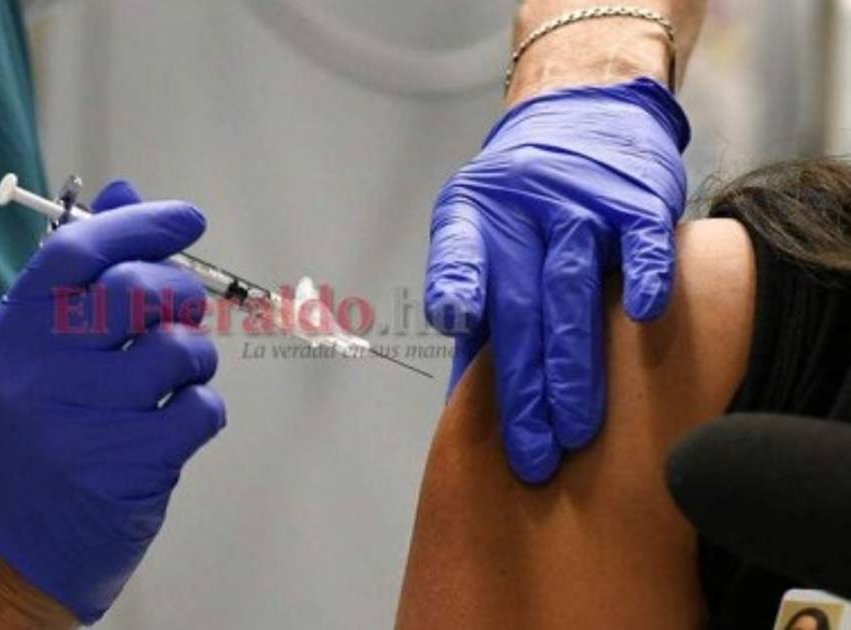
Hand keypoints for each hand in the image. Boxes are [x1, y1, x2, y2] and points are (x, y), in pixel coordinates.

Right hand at [0, 181, 225, 623]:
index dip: (141, 224)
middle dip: (179, 291)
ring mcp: (81, 423)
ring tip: (174, 376)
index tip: (186, 219)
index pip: (76, 251)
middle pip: (134, 291)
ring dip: (194, 355)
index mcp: (12, 333)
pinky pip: (199, 409)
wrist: (7, 550)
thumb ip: (77, 277)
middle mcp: (39, 373)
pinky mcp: (126, 469)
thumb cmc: (27, 439)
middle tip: (181, 309)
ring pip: (177, 351)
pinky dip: (203, 408)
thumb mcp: (30, 353)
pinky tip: (175, 421)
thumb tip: (125, 192)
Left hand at [424, 78, 689, 482]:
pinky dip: (644, 276)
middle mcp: (521, 207)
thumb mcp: (481, 231)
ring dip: (573, 362)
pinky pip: (642, 241)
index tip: (455, 320)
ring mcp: (580, 202)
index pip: (457, 249)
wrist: (586, 113)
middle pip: (519, 303)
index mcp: (473, 216)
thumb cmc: (524, 198)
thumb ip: (476, 306)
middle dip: (522, 386)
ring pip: (571, 287)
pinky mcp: (636, 200)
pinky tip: (645, 318)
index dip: (456, 282)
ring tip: (574, 429)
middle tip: (530, 454)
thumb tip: (460, 402)